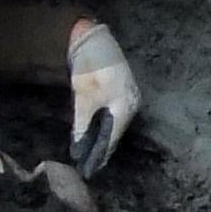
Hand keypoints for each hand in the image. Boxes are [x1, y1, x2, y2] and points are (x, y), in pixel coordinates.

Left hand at [67, 20, 139, 177]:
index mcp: (125, 107)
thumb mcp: (84, 99)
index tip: (89, 171)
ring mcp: (128, 96)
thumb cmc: (89, 68)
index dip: (99, 156)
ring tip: (94, 157)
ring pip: (115, 124)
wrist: (91, 39)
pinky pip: (114, 115)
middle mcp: (131, 103)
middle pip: (116, 133)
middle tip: (90, 169)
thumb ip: (83, 125)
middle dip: (103, 151)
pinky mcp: (120, 90)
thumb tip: (79, 149)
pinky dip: (105, 127)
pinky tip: (98, 134)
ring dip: (104, 139)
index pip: (111, 138)